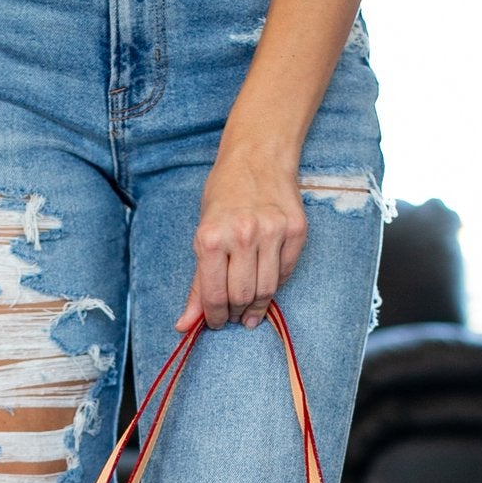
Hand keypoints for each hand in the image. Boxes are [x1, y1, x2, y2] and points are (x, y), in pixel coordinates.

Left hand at [175, 138, 306, 332]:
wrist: (258, 157)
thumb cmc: (224, 195)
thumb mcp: (202, 235)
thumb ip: (197, 284)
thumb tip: (185, 325)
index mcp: (212, 237)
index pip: (214, 296)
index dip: (214, 317)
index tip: (215, 322)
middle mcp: (243, 235)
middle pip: (242, 297)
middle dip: (235, 313)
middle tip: (233, 315)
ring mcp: (273, 232)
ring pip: (267, 290)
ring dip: (256, 306)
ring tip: (249, 309)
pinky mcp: (296, 231)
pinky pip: (286, 273)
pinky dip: (275, 284)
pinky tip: (265, 282)